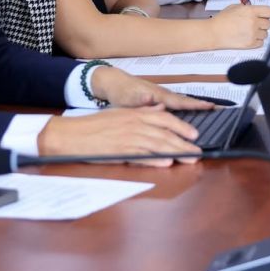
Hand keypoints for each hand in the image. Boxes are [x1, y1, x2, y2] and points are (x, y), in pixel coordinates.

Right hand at [37, 107, 200, 165]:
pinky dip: (156, 160)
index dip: (182, 127)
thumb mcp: (120, 113)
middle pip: (166, 134)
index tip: (194, 134)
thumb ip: (142, 111)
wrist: (71, 134)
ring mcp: (128, 138)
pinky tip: (167, 162)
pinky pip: (142, 156)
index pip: (165, 119)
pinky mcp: (120, 152)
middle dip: (184, 143)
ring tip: (190, 159)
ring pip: (158, 145)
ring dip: (176, 152)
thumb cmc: (94, 125)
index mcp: (135, 114)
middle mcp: (135, 124)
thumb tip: (159, 108)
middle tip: (198, 151)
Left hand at [89, 66, 211, 111]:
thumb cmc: (119, 92)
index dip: (195, 106)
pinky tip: (191, 111)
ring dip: (196, 105)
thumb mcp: (127, 99)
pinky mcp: (158, 98)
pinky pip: (176, 103)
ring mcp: (161, 95)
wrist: (112, 82)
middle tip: (219, 108)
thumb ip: (141, 102)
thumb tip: (154, 102)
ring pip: (182, 102)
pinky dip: (186, 106)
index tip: (211, 106)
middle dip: (202, 104)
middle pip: (186, 101)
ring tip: (211, 109)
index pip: (180, 102)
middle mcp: (162, 94)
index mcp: (157, 95)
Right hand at [208, 4, 269, 47]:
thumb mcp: (235, 7)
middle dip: (263, 23)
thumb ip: (249, 8)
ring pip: (266, 34)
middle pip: (269, 23)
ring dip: (260, 33)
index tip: (264, 15)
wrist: (213, 33)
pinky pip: (261, 42)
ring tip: (250, 31)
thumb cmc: (222, 19)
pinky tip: (248, 37)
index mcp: (250, 11)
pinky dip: (257, 40)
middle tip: (255, 24)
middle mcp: (254, 22)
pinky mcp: (250, 44)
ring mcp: (253, 34)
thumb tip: (259, 11)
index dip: (267, 13)